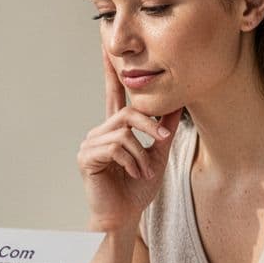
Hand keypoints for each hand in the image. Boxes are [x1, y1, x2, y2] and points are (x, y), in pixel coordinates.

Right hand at [79, 48, 180, 232]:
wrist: (124, 216)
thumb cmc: (136, 189)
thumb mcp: (158, 156)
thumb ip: (163, 131)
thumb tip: (177, 105)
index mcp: (114, 129)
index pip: (113, 93)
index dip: (110, 69)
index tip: (106, 45)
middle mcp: (99, 131)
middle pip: (127, 111)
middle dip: (149, 126)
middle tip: (163, 141)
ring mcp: (90, 144)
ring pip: (124, 131)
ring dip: (142, 153)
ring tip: (144, 171)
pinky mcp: (86, 157)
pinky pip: (116, 146)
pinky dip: (131, 161)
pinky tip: (131, 174)